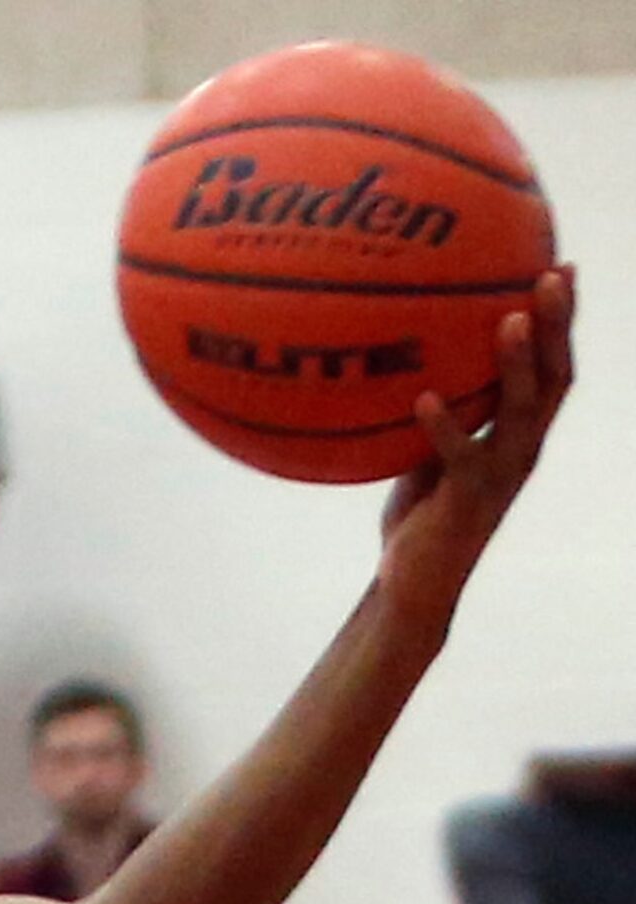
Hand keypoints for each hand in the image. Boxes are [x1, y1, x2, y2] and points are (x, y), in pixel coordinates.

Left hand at [376, 267, 574, 625]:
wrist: (413, 581)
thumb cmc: (419, 512)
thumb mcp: (425, 451)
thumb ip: (430, 408)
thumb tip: (400, 358)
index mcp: (518, 432)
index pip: (553, 365)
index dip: (561, 320)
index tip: (559, 265)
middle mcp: (521, 448)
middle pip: (555, 375)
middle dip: (557, 324)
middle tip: (552, 274)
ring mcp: (500, 474)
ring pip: (522, 410)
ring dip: (518, 363)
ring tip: (508, 319)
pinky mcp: (467, 499)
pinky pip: (459, 456)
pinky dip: (444, 426)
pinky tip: (424, 398)